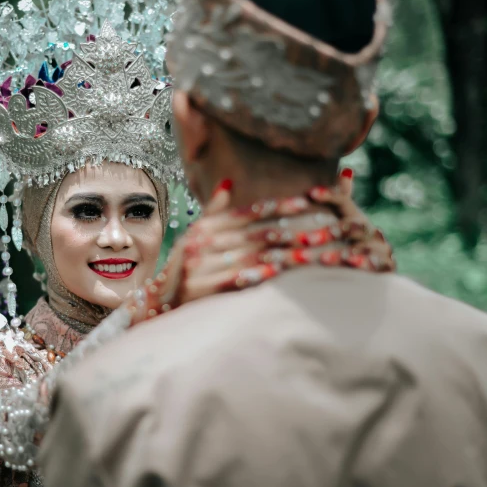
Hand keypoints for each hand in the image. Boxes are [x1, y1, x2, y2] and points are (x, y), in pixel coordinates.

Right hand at [126, 170, 393, 325]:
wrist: (156, 306)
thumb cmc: (184, 270)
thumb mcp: (194, 237)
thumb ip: (214, 211)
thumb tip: (228, 181)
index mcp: (205, 227)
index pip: (248, 212)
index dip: (279, 205)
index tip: (310, 201)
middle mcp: (203, 242)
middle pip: (258, 232)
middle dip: (296, 230)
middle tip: (329, 227)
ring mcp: (202, 266)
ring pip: (255, 256)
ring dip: (290, 254)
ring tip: (320, 251)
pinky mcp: (203, 289)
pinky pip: (239, 279)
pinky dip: (262, 274)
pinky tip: (285, 273)